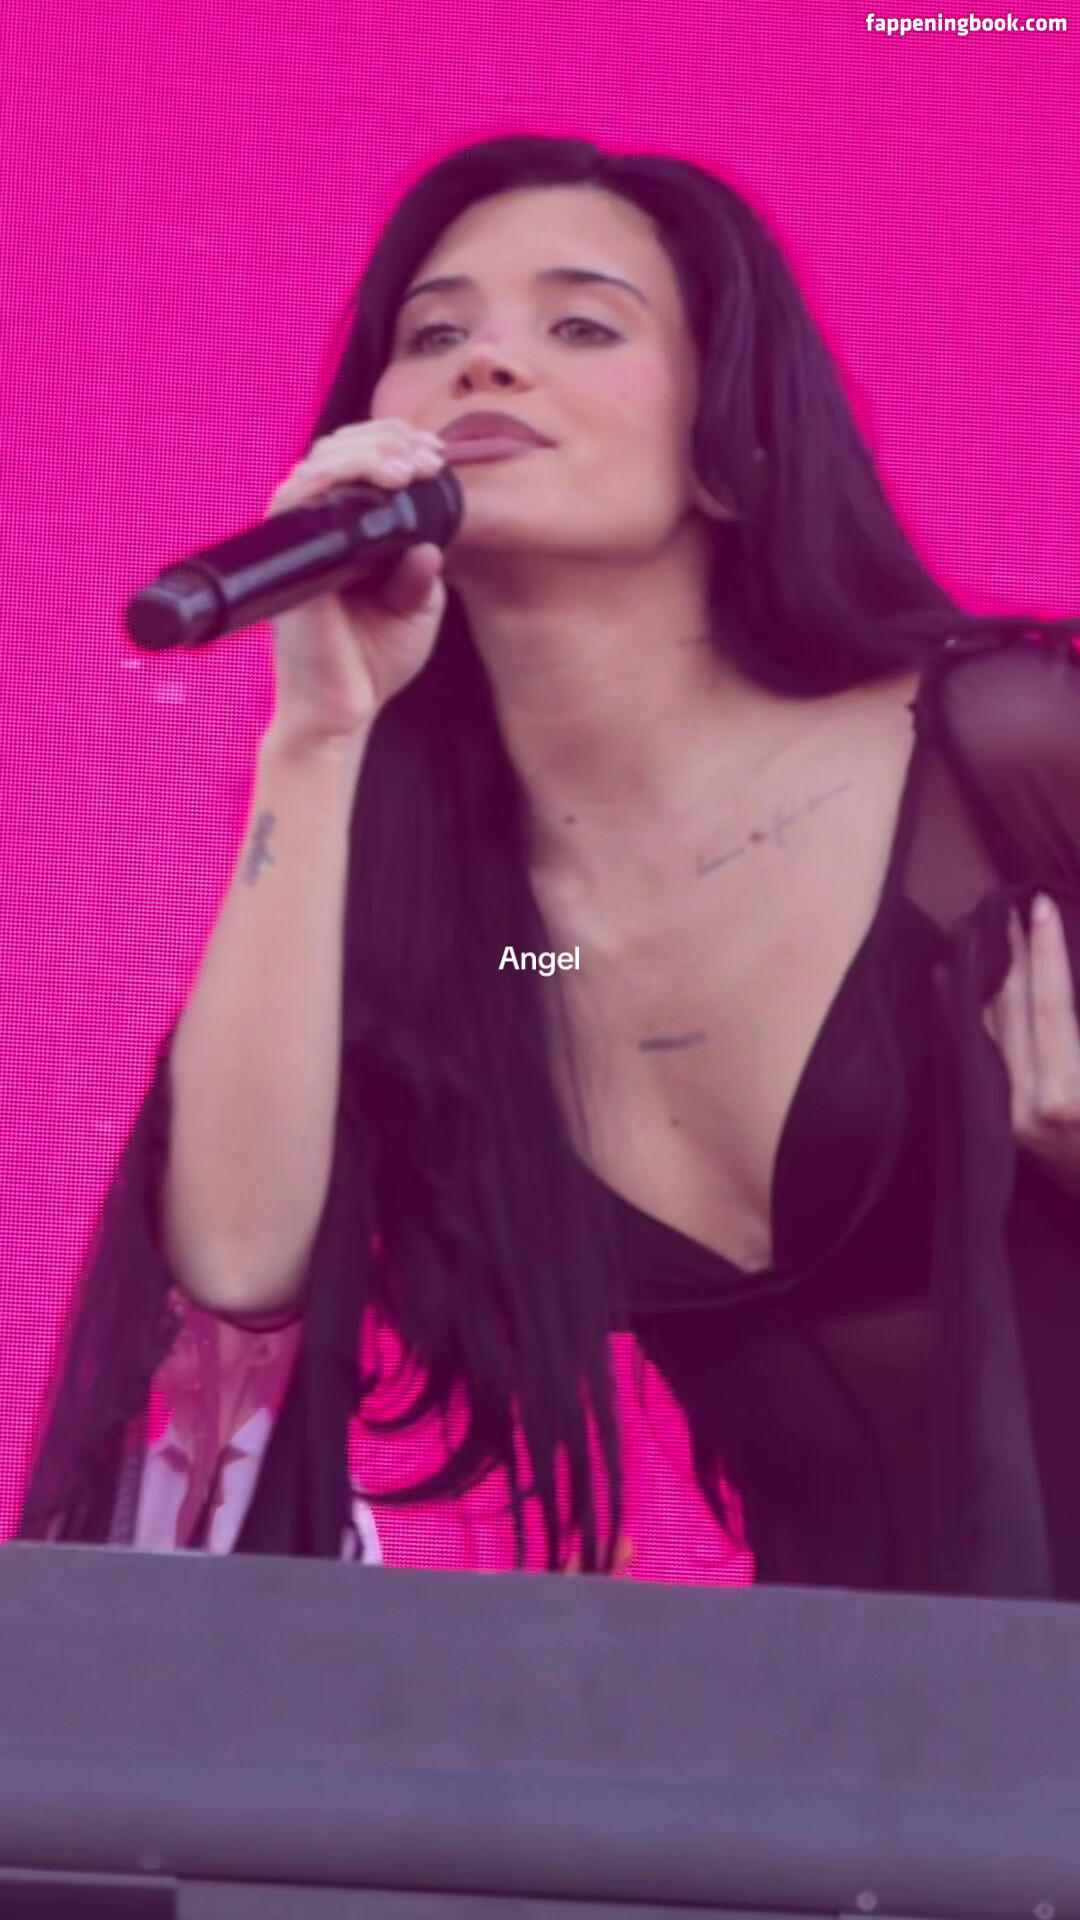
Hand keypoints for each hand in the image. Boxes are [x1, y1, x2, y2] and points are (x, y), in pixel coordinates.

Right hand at [263, 418, 450, 745]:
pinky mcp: (287, 558)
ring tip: (410, 466)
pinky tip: (376, 479)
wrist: (345, 710)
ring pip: (317, 464)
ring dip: (368, 452)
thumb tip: (427, 544)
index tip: (435, 457)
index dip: (396, 446)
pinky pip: (295, 499)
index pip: (360, 464)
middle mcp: (320, 530)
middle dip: (387, 439)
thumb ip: (423, 572)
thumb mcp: (418, 610)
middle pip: (337, 451)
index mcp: (349, 534)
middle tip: (428, 456)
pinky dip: (332, 476)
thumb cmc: (373, 661)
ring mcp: (300, 541)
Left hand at [983, 892, 1079, 1196]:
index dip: (1047, 954)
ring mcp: (1006, 1116)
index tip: (1040, 905)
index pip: (1051, 1007)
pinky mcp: (997, 1122)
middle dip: (1010, 954)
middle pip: (1013, 1012)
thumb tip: (1066, 975)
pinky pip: (979, 1054)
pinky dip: (964, 1012)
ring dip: (982, 976)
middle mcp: (1026, 1106)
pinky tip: (949, 979)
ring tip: (975, 929)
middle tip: (1003, 904)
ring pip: (987, 1029)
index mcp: (1066, 1096)